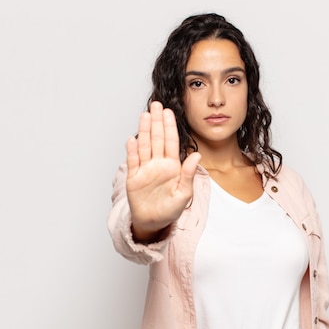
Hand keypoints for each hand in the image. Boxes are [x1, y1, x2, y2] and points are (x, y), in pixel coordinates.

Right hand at [125, 101, 200, 241]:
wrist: (154, 223)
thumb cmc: (171, 209)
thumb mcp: (184, 194)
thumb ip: (189, 174)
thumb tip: (196, 155)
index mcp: (173, 166)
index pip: (171, 142)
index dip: (170, 127)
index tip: (168, 112)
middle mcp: (158, 164)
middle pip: (157, 139)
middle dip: (157, 122)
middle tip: (156, 105)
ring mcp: (145, 169)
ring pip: (145, 146)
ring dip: (145, 131)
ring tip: (145, 115)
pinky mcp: (134, 178)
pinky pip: (133, 161)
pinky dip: (132, 150)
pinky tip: (132, 138)